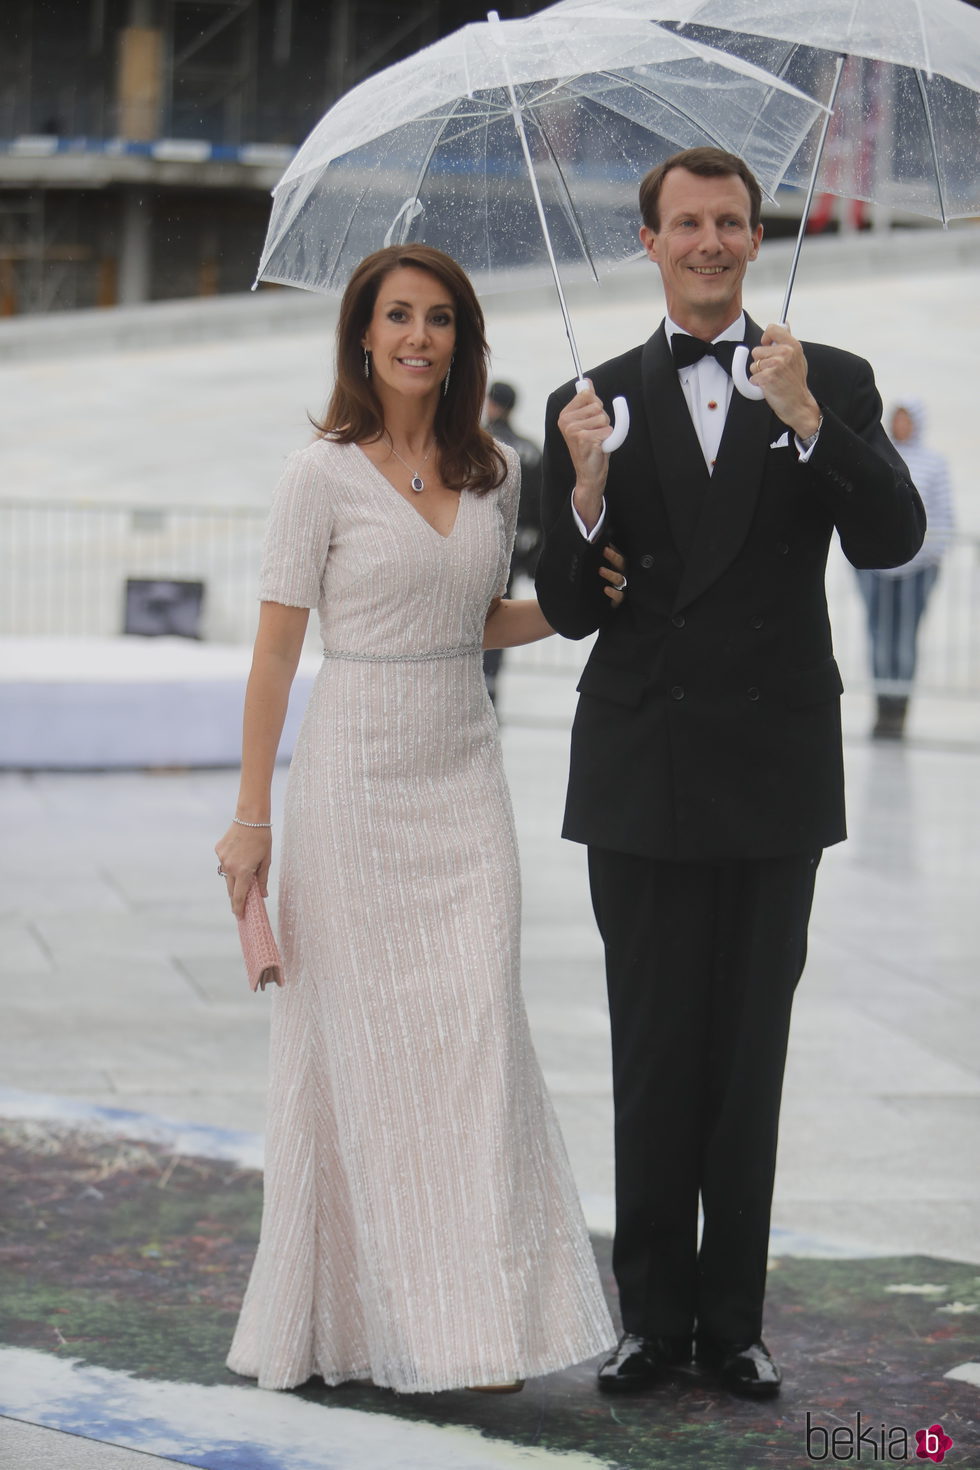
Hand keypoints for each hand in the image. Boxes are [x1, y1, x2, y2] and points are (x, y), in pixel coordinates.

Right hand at [215, 823, 271, 918]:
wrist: (250, 817)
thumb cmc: (262, 839)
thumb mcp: (266, 860)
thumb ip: (262, 879)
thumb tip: (262, 895)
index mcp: (244, 871)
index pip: (239, 896)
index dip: (239, 908)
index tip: (239, 917)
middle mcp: (230, 867)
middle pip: (231, 889)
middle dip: (236, 896)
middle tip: (241, 902)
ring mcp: (222, 859)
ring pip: (226, 875)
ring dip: (233, 878)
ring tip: (243, 871)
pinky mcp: (218, 850)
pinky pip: (224, 862)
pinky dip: (230, 863)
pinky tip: (238, 854)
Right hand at [558, 379, 610, 526]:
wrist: (589, 473)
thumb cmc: (590, 447)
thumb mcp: (589, 420)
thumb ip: (587, 400)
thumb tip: (586, 381)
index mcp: (565, 415)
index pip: (587, 393)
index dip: (596, 405)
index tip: (591, 419)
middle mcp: (566, 421)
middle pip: (597, 405)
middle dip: (602, 419)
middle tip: (595, 434)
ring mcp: (574, 430)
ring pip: (604, 418)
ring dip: (606, 430)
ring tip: (596, 441)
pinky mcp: (584, 439)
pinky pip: (608, 430)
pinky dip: (608, 440)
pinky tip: (599, 448)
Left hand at [600, 544, 627, 606]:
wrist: (614, 602)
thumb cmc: (613, 582)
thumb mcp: (612, 569)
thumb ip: (608, 557)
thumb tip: (602, 543)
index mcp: (622, 566)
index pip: (620, 555)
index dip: (615, 549)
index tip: (607, 544)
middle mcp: (625, 574)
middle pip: (621, 564)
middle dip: (614, 557)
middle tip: (605, 550)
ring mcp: (624, 586)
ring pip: (619, 579)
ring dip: (610, 574)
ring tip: (601, 570)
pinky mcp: (620, 598)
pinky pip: (618, 596)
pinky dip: (612, 592)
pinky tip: (606, 589)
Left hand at [749, 323, 820, 438]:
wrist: (798, 404)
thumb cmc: (795, 383)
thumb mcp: (798, 358)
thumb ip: (788, 342)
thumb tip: (785, 324)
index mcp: (792, 345)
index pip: (772, 329)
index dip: (765, 337)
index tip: (766, 345)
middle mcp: (785, 353)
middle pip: (757, 351)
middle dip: (761, 362)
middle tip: (773, 371)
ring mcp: (776, 365)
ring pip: (753, 365)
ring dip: (759, 374)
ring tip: (772, 379)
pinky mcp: (767, 378)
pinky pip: (752, 378)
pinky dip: (757, 384)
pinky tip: (769, 387)